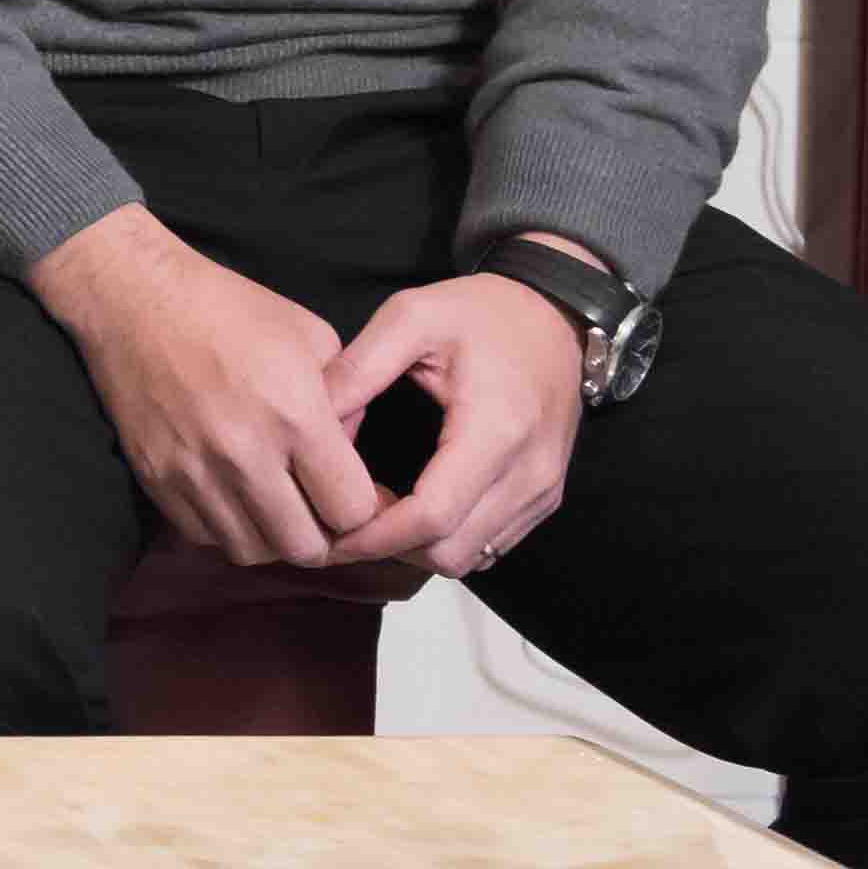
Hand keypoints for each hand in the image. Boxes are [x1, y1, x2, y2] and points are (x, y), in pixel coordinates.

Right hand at [32, 205, 383, 569]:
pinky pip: (204, 537)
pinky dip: (227, 528)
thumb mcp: (313, 337)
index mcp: (295, 415)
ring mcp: (193, 471)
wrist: (132, 298)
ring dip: (274, 537)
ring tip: (278, 508)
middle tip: (321, 510)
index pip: (351, 510)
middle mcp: (244, 453)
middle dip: (325, 536)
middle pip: (304, 548)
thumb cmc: (230, 309)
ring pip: (252, 552)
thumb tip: (354, 454)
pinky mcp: (155, 478)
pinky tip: (234, 496)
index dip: (367, 510)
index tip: (363, 495)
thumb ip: (347, 402)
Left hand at [320, 271, 589, 581]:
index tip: (328, 531)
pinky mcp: (545, 496)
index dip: (375, 536)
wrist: (555, 314)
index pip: (432, 517)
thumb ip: (357, 371)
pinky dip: (447, 539)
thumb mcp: (410, 317)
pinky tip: (410, 507)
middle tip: (342, 521)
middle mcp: (530, 473)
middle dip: (390, 548)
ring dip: (417, 548)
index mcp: (497, 430)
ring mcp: (543, 490)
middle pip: (451, 552)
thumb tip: (312, 428)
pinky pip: (491, 544)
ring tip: (372, 513)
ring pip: (472, 557)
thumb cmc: (481, 312)